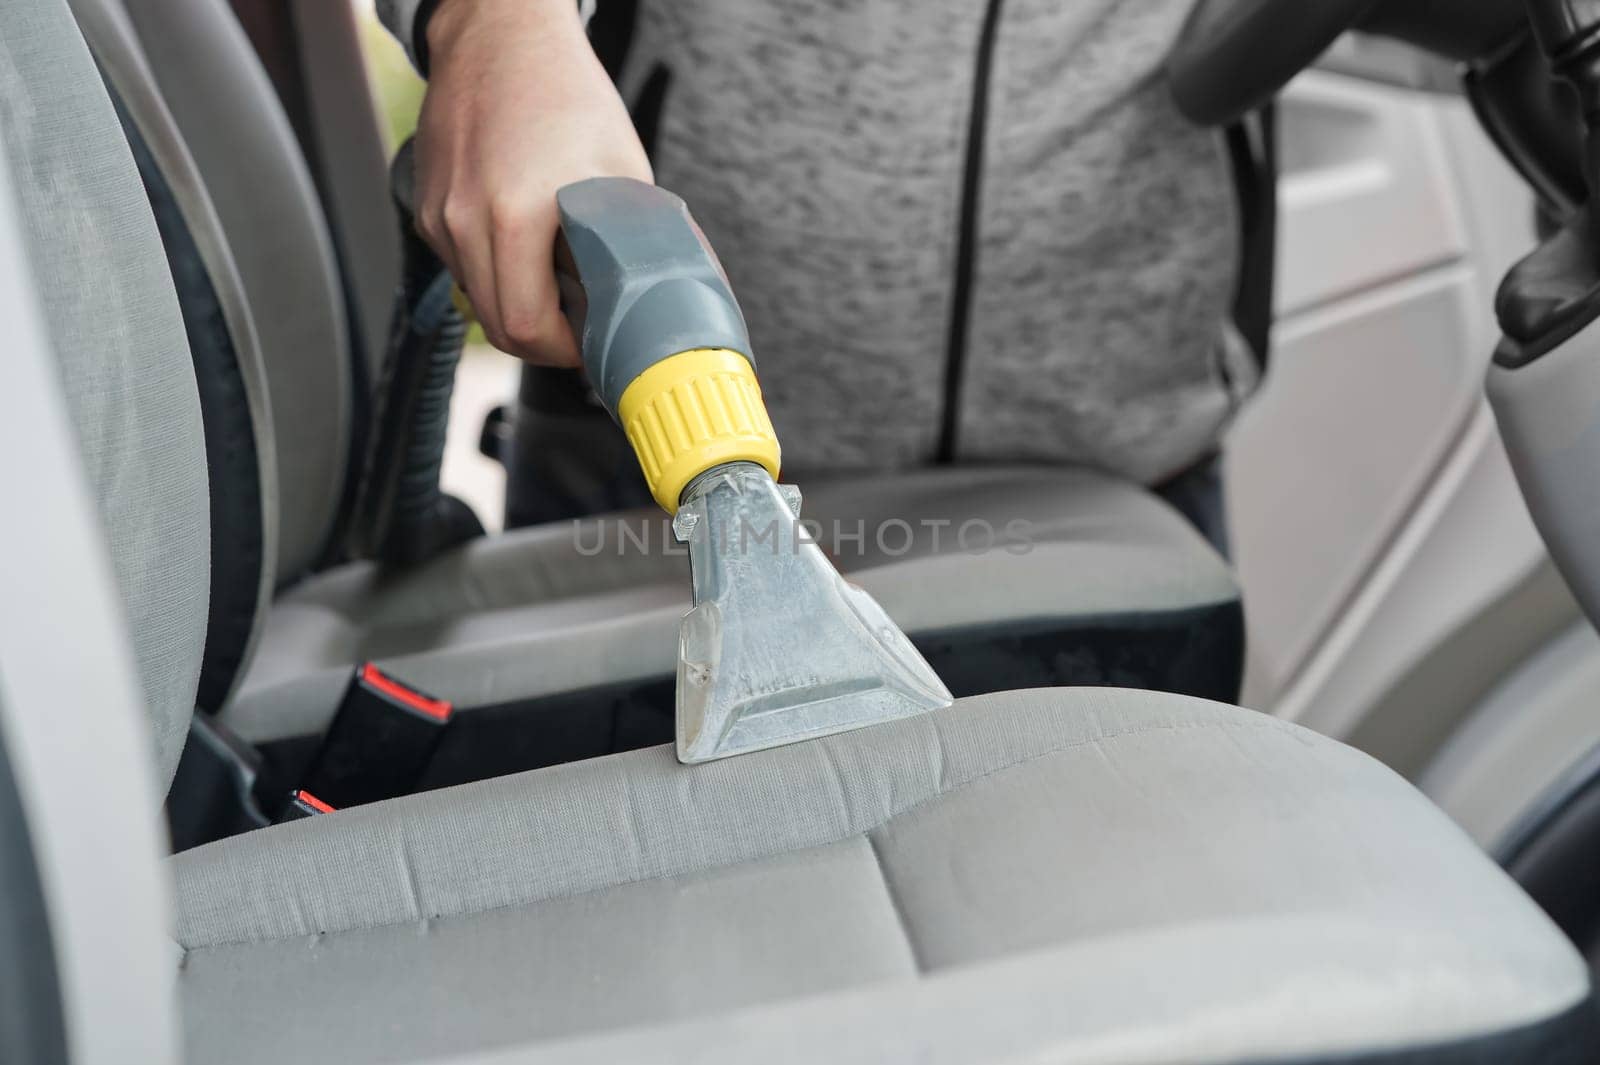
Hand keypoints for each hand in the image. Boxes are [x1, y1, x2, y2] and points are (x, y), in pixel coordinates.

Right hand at [414, 0, 651, 364]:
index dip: (565, 352)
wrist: (501, 34)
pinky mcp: (425, 207)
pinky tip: (526, 247)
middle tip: (581, 330)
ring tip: (558, 281)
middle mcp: (463, 221)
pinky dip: (495, 273)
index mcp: (515, 217)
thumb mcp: (624, 172)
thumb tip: (663, 303)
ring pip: (478, 299)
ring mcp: (437, 215)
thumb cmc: (568, 94)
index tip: (591, 345)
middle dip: (544, 341)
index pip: (528, 328)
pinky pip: (461, 266)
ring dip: (517, 305)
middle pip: (498, 327)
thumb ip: (636, 243)